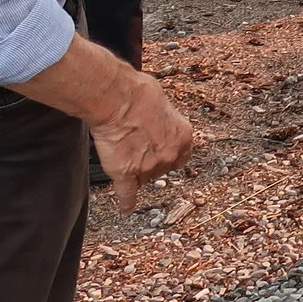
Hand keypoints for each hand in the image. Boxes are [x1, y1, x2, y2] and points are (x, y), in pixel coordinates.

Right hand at [90, 69, 196, 213]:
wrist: (119, 100)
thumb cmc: (140, 94)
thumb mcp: (164, 104)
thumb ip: (163, 121)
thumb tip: (156, 122)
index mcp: (183, 137)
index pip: (181, 156)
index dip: (169, 154)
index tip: (160, 153)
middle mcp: (169, 155)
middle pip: (161, 169)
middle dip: (150, 161)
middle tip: (137, 149)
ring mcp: (148, 167)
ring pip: (143, 178)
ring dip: (136, 172)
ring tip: (124, 156)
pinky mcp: (125, 174)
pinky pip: (127, 193)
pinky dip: (126, 201)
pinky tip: (125, 207)